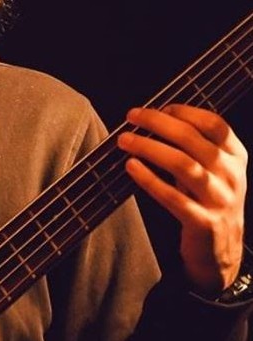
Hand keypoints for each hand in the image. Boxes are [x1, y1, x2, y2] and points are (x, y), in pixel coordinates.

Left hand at [117, 104, 246, 294]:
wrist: (221, 253)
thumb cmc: (207, 201)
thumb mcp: (211, 170)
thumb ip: (191, 146)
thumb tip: (152, 118)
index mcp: (235, 158)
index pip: (214, 124)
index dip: (184, 111)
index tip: (157, 107)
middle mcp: (232, 176)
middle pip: (193, 139)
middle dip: (158, 123)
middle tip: (131, 117)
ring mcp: (220, 200)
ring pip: (183, 165)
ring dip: (149, 148)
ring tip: (124, 140)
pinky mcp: (204, 223)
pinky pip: (173, 198)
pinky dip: (149, 179)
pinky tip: (130, 166)